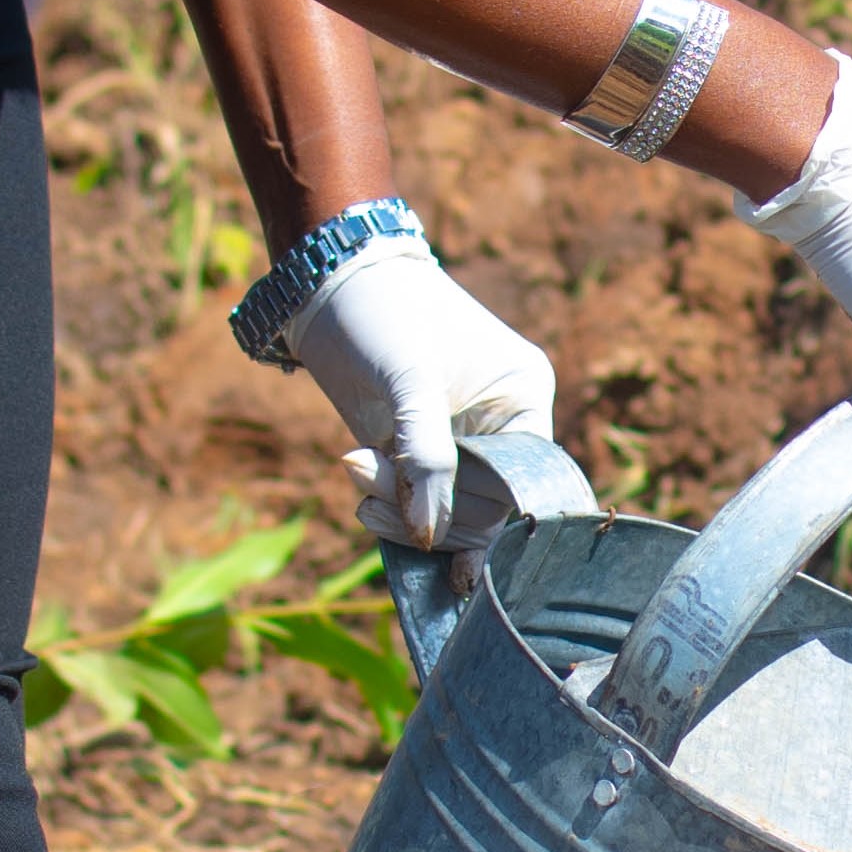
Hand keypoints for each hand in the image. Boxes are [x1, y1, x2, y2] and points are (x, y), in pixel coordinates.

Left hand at [289, 237, 557, 549]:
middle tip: (366, 478)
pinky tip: (366, 501)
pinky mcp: (419, 454)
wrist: (328, 287)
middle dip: (429, 506)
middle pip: (486, 507)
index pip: (521, 482)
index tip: (460, 565)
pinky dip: (393, 512)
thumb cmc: (382, 314)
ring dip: (402, 510)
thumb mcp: (409, 381)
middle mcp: (501, 426)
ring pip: (448, 513)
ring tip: (355, 471)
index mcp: (523, 398)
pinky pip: (420, 506)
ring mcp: (459, 444)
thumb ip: (425, 456)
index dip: (490, 522)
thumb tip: (430, 535)